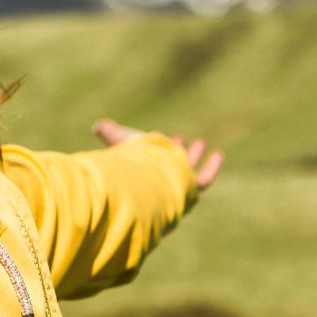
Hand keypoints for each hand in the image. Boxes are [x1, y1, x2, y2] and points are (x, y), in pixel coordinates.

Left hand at [91, 118, 223, 190]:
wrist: (144, 179)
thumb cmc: (129, 161)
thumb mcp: (118, 140)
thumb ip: (109, 132)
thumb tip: (98, 127)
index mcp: (140, 174)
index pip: (147, 163)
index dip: (153, 149)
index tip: (158, 137)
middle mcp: (157, 184)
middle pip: (166, 169)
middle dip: (172, 153)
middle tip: (178, 139)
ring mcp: (174, 187)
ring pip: (186, 174)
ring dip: (192, 157)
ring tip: (200, 143)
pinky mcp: (190, 190)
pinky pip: (204, 180)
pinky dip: (212, 168)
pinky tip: (218, 155)